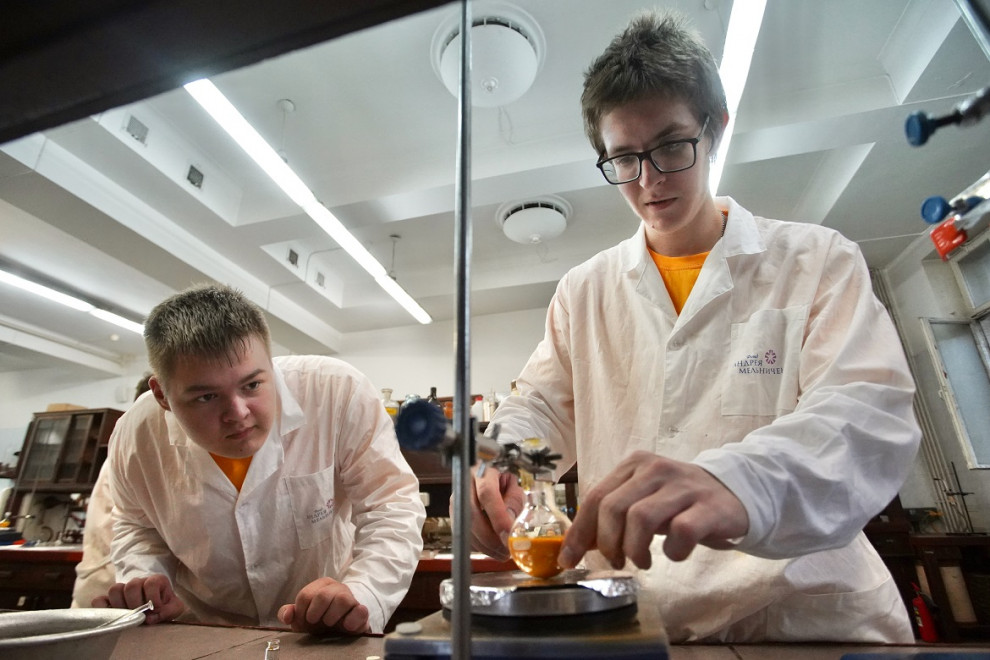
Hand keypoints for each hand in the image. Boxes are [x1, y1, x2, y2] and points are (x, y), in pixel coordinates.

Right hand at [92, 574, 185, 624]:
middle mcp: (138, 582)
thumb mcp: (174, 608)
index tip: (156, 609)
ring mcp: (122, 590)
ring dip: (121, 605)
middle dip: (136, 603)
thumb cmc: (165, 607)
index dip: (153, 598)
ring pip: (114, 590)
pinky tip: (112, 617)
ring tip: (128, 616)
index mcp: (155, 581)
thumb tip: (151, 618)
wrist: (155, 608)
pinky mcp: (108, 601)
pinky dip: (102, 609)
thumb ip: (170, 610)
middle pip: (131, 586)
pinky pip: (98, 600)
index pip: (151, 583)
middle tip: (140, 615)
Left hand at [278, 578, 369, 634]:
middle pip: (322, 596)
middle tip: (315, 623)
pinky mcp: (361, 611)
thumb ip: (289, 613)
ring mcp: (350, 598)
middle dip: (315, 613)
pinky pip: (360, 611)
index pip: (305, 595)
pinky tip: (346, 627)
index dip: (301, 613)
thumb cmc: (320, 618)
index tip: (305, 621)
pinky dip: (352, 620)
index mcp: (321, 585)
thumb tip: (287, 616)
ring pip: (342, 600)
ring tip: (329, 624)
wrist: (343, 625)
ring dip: (332, 616)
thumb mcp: (302, 616)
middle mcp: (336, 588)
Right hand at [456, 467, 524, 560]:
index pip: (487, 493)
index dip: (497, 515)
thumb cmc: (501, 484)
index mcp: (482, 473)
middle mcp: (465, 485)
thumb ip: (514, 502)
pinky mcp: (454, 516)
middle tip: (506, 550)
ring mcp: (456, 501)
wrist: (484, 481)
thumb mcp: (513, 488)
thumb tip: (511, 524)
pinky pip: (463, 535)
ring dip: (485, 546)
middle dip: (491, 538)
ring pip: (465, 528)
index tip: (508, 533)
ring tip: (503, 553)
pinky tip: (492, 549)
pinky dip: (479, 546)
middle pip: (472, 514)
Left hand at [558, 451, 748, 569]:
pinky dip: (673, 551)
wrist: (734, 493)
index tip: (568, 560)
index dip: (579, 532)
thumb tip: (574, 544)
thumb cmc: (679, 502)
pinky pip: (681, 531)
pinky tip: (676, 553)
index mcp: (634, 465)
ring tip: (642, 562)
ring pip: (641, 518)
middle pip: (613, 508)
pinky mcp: (709, 507)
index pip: (595, 497)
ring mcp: (683, 486)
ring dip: (635, 549)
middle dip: (608, 544)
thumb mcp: (642, 501)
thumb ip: (611, 518)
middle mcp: (656, 469)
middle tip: (617, 562)